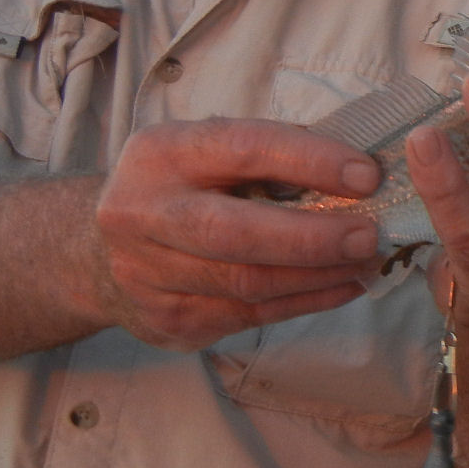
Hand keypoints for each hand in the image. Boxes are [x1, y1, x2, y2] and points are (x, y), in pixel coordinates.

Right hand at [93, 119, 382, 350]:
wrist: (100, 251)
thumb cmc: (184, 186)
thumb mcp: (210, 150)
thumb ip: (272, 152)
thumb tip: (359, 168)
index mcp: (163, 153)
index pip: (242, 148)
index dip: (309, 161)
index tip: (366, 175)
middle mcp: (144, 212)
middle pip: (234, 232)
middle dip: (312, 236)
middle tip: (369, 236)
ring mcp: (149, 273)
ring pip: (247, 282)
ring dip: (319, 275)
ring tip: (367, 262)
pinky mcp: (169, 319)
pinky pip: (251, 315)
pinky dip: (307, 301)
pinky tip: (344, 286)